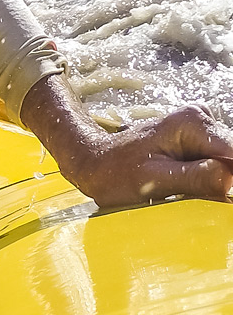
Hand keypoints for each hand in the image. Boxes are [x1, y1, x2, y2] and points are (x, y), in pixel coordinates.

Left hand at [21, 74, 232, 206]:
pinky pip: (218, 164)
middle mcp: (200, 118)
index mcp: (192, 123)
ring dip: (219, 182)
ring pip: (227, 163)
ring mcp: (201, 129)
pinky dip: (211, 180)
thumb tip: (231, 179)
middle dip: (226, 181)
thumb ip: (196, 178)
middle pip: (232, 158)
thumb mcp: (154, 180)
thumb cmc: (116, 173)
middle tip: (193, 195)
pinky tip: (188, 187)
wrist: (95, 162)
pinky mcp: (199, 142)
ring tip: (187, 192)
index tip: (224, 196)